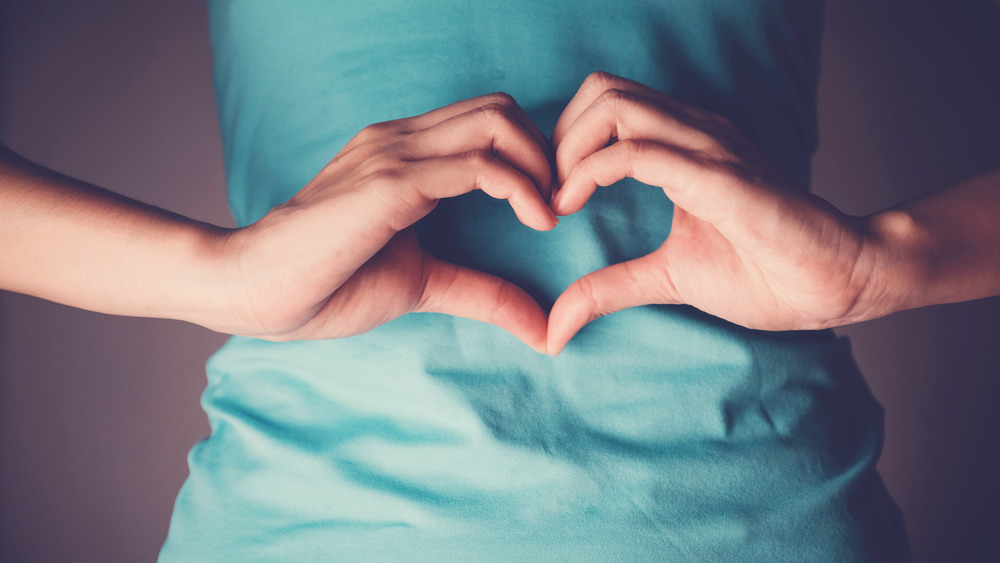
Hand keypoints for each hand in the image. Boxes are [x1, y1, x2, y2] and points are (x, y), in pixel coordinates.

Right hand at [222, 93, 557, 351]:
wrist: (252, 290)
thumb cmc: (324, 284)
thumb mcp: (421, 284)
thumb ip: (481, 292)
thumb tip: (541, 328)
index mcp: (404, 155)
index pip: (487, 121)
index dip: (532, 155)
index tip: (551, 206)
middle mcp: (401, 140)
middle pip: (501, 108)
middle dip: (547, 152)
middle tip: (560, 203)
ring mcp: (395, 155)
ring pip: (496, 123)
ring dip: (541, 164)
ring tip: (551, 213)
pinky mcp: (391, 184)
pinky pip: (478, 165)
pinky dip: (521, 187)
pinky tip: (537, 221)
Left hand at [547, 72, 875, 353]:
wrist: (837, 282)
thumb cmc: (764, 273)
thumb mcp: (666, 278)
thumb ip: (608, 289)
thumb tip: (555, 328)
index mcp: (684, 143)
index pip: (606, 104)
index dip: (564, 142)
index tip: (551, 197)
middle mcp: (694, 131)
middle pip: (601, 89)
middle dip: (558, 136)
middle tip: (549, 192)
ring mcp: (707, 146)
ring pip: (613, 105)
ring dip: (568, 149)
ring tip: (560, 199)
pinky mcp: (718, 175)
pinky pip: (638, 151)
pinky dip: (590, 172)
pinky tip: (573, 206)